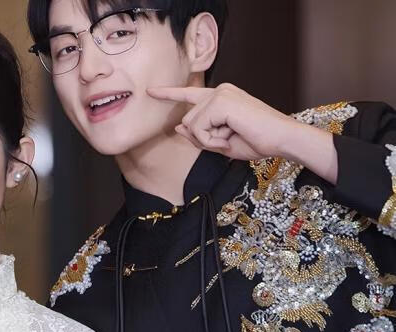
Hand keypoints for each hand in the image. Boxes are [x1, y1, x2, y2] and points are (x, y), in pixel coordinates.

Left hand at [147, 83, 302, 161]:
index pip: (189, 95)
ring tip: (232, 136)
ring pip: (192, 125)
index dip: (168, 94)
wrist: (280, 138)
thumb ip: (198, 135)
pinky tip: (230, 135)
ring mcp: (219, 93)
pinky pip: (199, 129)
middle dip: (202, 139)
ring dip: (209, 140)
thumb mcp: (220, 142)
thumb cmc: (255, 141)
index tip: (151, 92)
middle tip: (228, 139)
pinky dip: (212, 140)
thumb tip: (177, 126)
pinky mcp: (220, 101)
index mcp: (220, 96)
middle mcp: (219, 90)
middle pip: (187, 121)